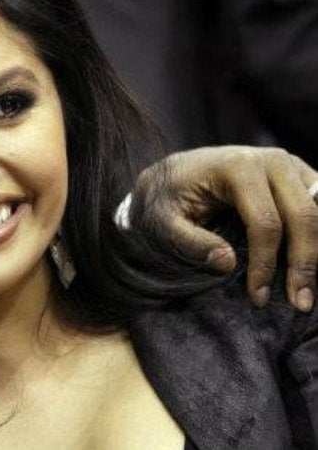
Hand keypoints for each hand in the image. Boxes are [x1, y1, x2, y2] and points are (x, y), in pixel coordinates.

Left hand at [131, 146, 317, 310]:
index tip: (258, 296)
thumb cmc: (167, 197)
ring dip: (317, 253)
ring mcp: (289, 164)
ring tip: (308, 291)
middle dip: (304, 263)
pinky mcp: (298, 173)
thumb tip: (228, 263)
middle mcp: (270, 160)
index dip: (266, 263)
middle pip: (303, 217)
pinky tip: (311, 265)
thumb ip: (190, 241)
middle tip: (300, 303)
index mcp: (238, 167)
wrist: (174, 172)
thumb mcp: (162, 220)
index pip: (265, 223)